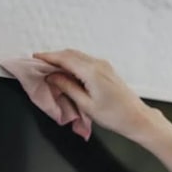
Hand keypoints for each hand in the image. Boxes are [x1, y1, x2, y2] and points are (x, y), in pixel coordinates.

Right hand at [32, 49, 159, 140]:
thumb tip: (52, 77)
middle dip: (54, 57)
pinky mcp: (107, 70)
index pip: (64, 58)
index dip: (48, 57)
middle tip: (40, 65)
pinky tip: (67, 72)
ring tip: (51, 69)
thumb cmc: (114, 116)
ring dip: (63, 60)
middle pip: (70, 54)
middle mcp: (98, 64)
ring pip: (78, 56)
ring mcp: (104, 65)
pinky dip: (73, 63)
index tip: (35, 58)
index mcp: (91, 72)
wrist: (137, 118)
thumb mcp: (86, 104)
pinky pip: (86, 61)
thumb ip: (67, 87)